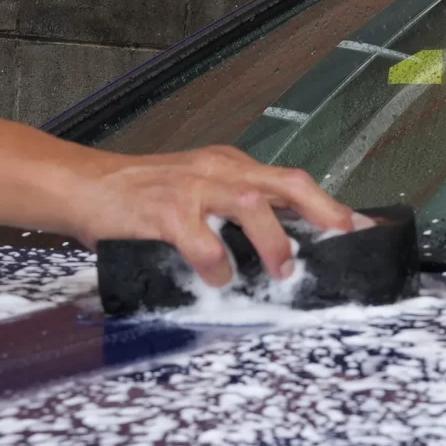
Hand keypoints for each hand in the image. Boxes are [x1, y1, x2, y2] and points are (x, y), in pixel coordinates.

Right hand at [68, 147, 357, 286]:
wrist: (84, 187)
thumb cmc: (141, 197)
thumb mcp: (196, 193)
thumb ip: (234, 215)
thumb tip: (283, 246)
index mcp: (229, 166)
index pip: (290, 181)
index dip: (331, 205)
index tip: (362, 228)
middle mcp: (216, 170)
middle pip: (283, 182)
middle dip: (321, 210)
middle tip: (343, 237)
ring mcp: (190, 188)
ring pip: (248, 203)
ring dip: (273, 238)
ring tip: (283, 268)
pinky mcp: (163, 211)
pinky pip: (200, 239)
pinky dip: (215, 263)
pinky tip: (218, 279)